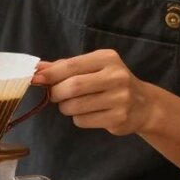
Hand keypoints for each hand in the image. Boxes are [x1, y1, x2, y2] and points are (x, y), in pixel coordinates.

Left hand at [31, 49, 153, 135]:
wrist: (143, 104)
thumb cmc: (110, 82)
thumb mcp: (92, 68)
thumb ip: (65, 67)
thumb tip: (38, 68)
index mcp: (107, 58)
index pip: (71, 65)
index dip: (50, 74)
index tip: (35, 78)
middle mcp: (116, 76)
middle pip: (73, 86)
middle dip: (56, 93)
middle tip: (54, 96)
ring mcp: (120, 98)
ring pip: (76, 106)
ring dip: (65, 107)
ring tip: (72, 104)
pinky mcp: (118, 117)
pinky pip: (83, 120)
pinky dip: (77, 118)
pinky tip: (88, 113)